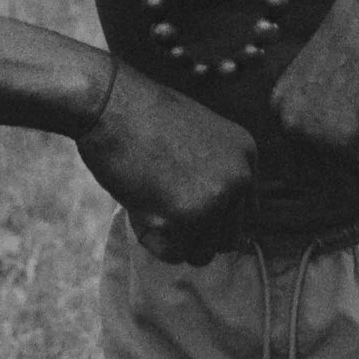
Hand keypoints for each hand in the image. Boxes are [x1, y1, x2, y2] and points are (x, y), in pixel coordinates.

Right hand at [74, 58, 255, 264]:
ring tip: (150, 200)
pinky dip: (151, 240)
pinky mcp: (189, 217)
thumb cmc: (142, 118)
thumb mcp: (198, 138)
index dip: (211, 218)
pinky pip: (172, 254)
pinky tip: (139, 204)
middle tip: (161, 202)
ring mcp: (216, 198)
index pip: (243, 214)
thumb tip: (221, 230)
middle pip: (226, 239)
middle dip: (193, 232)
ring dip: (173, 238)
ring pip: (202, 253)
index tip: (184, 205)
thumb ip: (214, 175)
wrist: (112, 103)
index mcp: (246, 155)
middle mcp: (240, 177)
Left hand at [270, 0, 358, 193]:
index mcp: (281, 107)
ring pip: (357, 186)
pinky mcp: (349, 143)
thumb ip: (330, 117)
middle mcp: (289, 124)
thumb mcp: (336, 77)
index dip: (347, 161)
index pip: (307, 167)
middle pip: (329, 183)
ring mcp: (316, 135)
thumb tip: (345, 171)